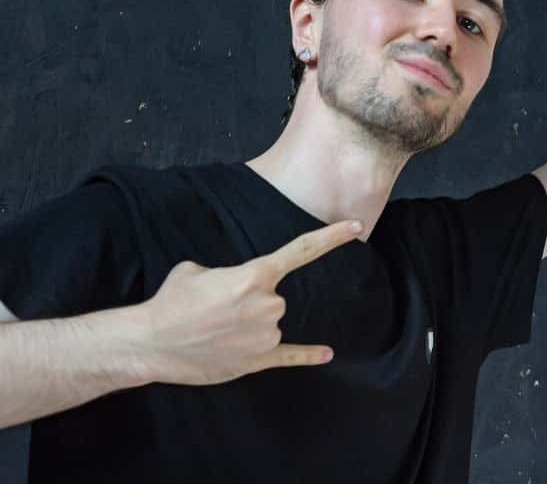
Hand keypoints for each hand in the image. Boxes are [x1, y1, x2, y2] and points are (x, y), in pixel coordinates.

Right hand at [134, 220, 361, 384]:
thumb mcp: (195, 269)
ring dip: (247, 324)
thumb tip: (231, 284)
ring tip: (212, 329)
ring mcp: (267, 334)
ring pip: (269, 321)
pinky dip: (309, 354)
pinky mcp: (259, 359)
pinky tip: (326, 353)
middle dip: (249, 300)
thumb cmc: (171, 301)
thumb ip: (227, 273)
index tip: (357, 226)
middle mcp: (269, 304)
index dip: (332, 236)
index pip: (303, 250)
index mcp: (256, 276)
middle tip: (214, 309)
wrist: (150, 342)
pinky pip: (291, 355)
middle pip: (273, 296)